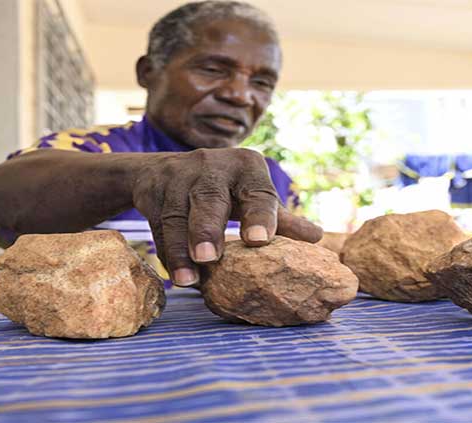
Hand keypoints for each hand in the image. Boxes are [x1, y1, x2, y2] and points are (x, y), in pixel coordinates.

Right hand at [132, 148, 322, 286]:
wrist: (162, 170)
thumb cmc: (223, 188)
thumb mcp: (250, 195)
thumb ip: (280, 219)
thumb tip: (317, 238)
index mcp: (246, 166)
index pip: (257, 192)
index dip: (260, 216)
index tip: (260, 241)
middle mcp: (212, 166)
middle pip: (210, 199)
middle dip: (208, 228)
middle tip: (209, 257)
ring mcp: (178, 176)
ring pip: (178, 215)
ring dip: (181, 249)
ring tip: (189, 281)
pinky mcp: (153, 191)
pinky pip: (159, 225)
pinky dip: (168, 253)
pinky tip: (176, 276)